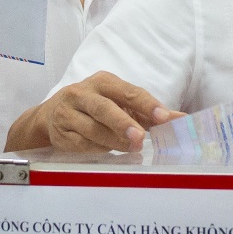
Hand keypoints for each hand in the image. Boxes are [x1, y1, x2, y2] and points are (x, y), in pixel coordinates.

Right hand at [35, 72, 183, 152]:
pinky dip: (98, 149)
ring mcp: (69, 113)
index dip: (147, 104)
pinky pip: (82, 143)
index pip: (128, 91)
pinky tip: (109, 151)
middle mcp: (83, 93)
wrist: (51, 115)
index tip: (163, 117)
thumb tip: (181, 120)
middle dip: (123, 123)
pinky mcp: (61, 133)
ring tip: (132, 148)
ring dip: (114, 140)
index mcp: (103, 82)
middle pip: (104, 108)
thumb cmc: (95, 107)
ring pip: (93, 128)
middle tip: (140, 138)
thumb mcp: (119, 102)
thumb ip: (148, 112)